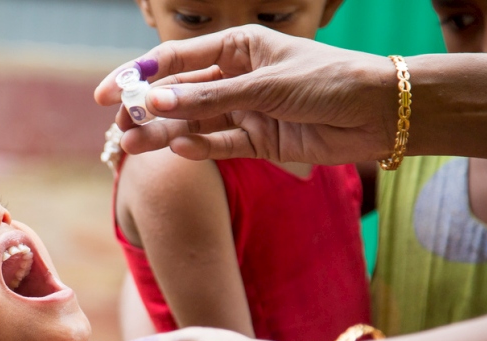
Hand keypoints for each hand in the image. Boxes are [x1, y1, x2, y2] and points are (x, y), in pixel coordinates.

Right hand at [93, 25, 396, 164]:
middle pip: (179, 95)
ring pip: (193, 123)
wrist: (378, 113)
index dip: (138, 75)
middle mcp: (237, 78)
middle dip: (146, 111)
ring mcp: (246, 111)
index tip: (108, 93)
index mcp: (238, 47)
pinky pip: (219, 145)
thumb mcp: (265, 85)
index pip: (176, 60)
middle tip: (118, 128)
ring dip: (164, 134)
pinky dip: (198, 147)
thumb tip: (156, 103)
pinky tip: (177, 148)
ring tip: (132, 146)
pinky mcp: (258, 142)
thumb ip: (210, 98)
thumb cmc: (328, 81)